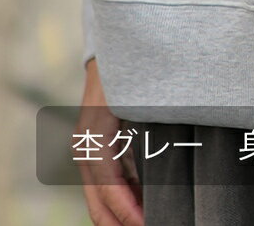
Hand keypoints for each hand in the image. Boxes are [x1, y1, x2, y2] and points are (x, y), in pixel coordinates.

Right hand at [76, 57, 144, 225]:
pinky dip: (122, 203)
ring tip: (154, 220)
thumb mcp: (140, 100)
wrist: (112, 46)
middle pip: (98, 206)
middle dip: (123, 224)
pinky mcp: (92, 148)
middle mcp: (84, 149)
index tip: (151, 224)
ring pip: (99, 201)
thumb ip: (148, 133)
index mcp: (94, 139)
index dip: (130, 213)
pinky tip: (144, 208)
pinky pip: (104, 186)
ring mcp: (85, 150)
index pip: (110, 190)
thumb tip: (169, 171)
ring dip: (122, 217)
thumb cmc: (129, 70)